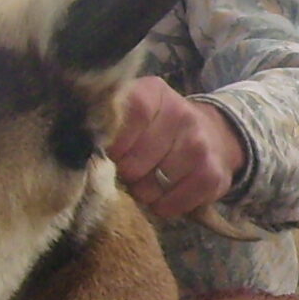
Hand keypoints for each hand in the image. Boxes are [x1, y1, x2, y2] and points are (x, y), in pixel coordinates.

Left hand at [107, 77, 245, 219]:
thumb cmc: (160, 127)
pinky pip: (171, 206)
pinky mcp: (212, 176)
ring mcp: (199, 146)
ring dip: (144, 191)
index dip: (115, 144)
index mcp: (155, 93)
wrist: (214, 135)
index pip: (127, 118)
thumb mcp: (135, 110)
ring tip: (150, 179)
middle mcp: (182, 115)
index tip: (114, 152)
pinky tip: (167, 193)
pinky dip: (163, 206)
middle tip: (133, 168)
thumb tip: (85, 143)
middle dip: (127, 172)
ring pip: (150, 188)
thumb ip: (111, 121)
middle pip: (134, 162)